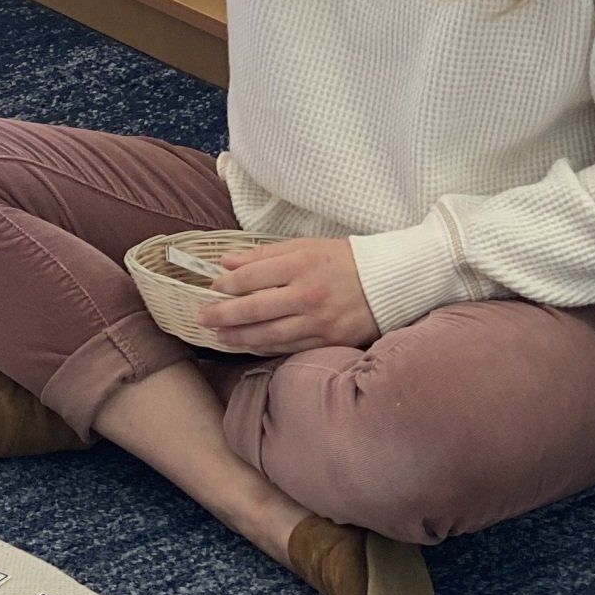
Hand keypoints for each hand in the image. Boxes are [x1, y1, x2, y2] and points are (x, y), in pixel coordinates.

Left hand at [194, 237, 379, 355]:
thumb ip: (264, 255)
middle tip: (202, 317)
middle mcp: (308, 294)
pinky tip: (249, 345)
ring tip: (219, 335)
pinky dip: (265, 347)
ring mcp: (319, 321)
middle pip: (254, 309)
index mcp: (301, 264)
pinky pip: (290, 347)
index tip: (213, 287)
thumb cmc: (345, 260)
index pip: (251, 277)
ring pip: (269, 334)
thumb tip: (225, 263)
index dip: (226, 285)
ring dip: (238, 336)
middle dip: (223, 314)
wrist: (392, 281)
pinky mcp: (330, 340)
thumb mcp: (305, 246)